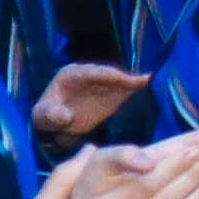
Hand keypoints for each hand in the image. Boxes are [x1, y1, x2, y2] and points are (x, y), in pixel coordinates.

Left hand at [31, 62, 149, 147]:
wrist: (56, 125)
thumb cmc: (46, 117)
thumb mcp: (42, 116)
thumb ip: (51, 115)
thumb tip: (65, 115)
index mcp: (71, 74)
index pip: (92, 72)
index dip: (108, 75)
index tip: (123, 79)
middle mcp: (91, 75)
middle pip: (111, 74)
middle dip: (127, 77)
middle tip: (145, 80)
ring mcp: (103, 84)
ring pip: (122, 81)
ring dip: (137, 83)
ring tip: (156, 82)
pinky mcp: (113, 95)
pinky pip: (127, 91)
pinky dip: (138, 90)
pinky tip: (152, 88)